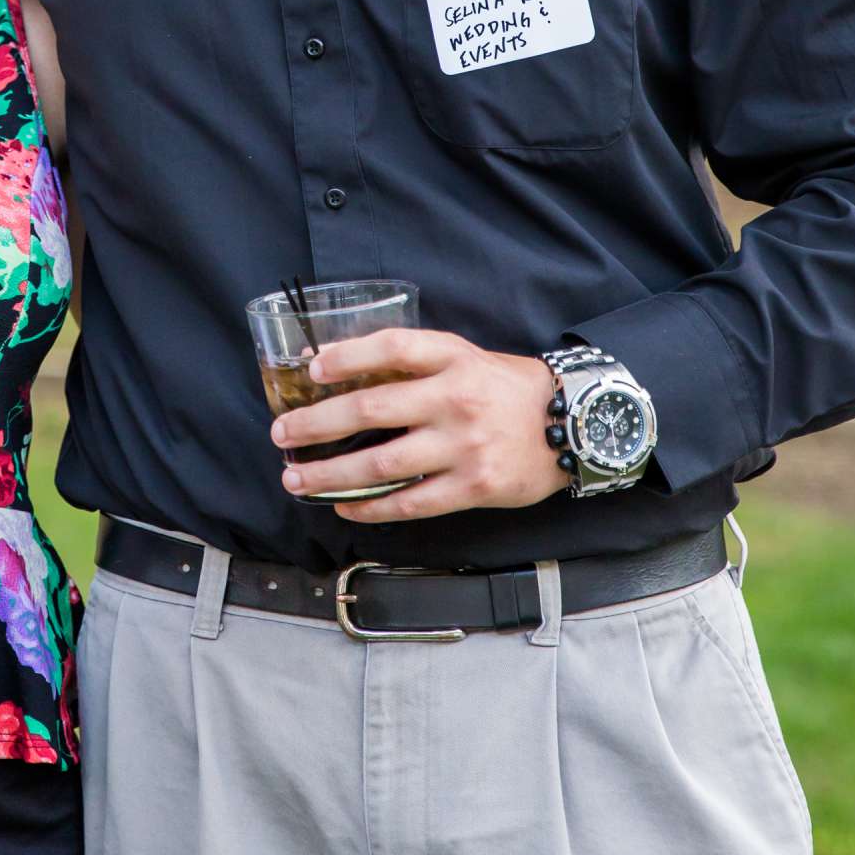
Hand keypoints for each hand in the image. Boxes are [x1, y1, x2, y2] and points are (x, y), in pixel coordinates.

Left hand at [270, 328, 567, 522]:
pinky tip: (344, 507)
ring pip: (381, 464)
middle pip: (371, 410)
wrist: (572, 426)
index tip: (312, 370)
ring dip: (331, 474)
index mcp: (453, 358)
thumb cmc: (506, 389)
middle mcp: (454, 399)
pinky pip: (410, 502)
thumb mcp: (465, 357)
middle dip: (316, 425)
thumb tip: (341, 369)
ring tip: (297, 479)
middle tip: (282, 435)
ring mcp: (463, 446)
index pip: (391, 347)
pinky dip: (371, 507)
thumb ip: (415, 362)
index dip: (346, 356)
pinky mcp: (473, 486)